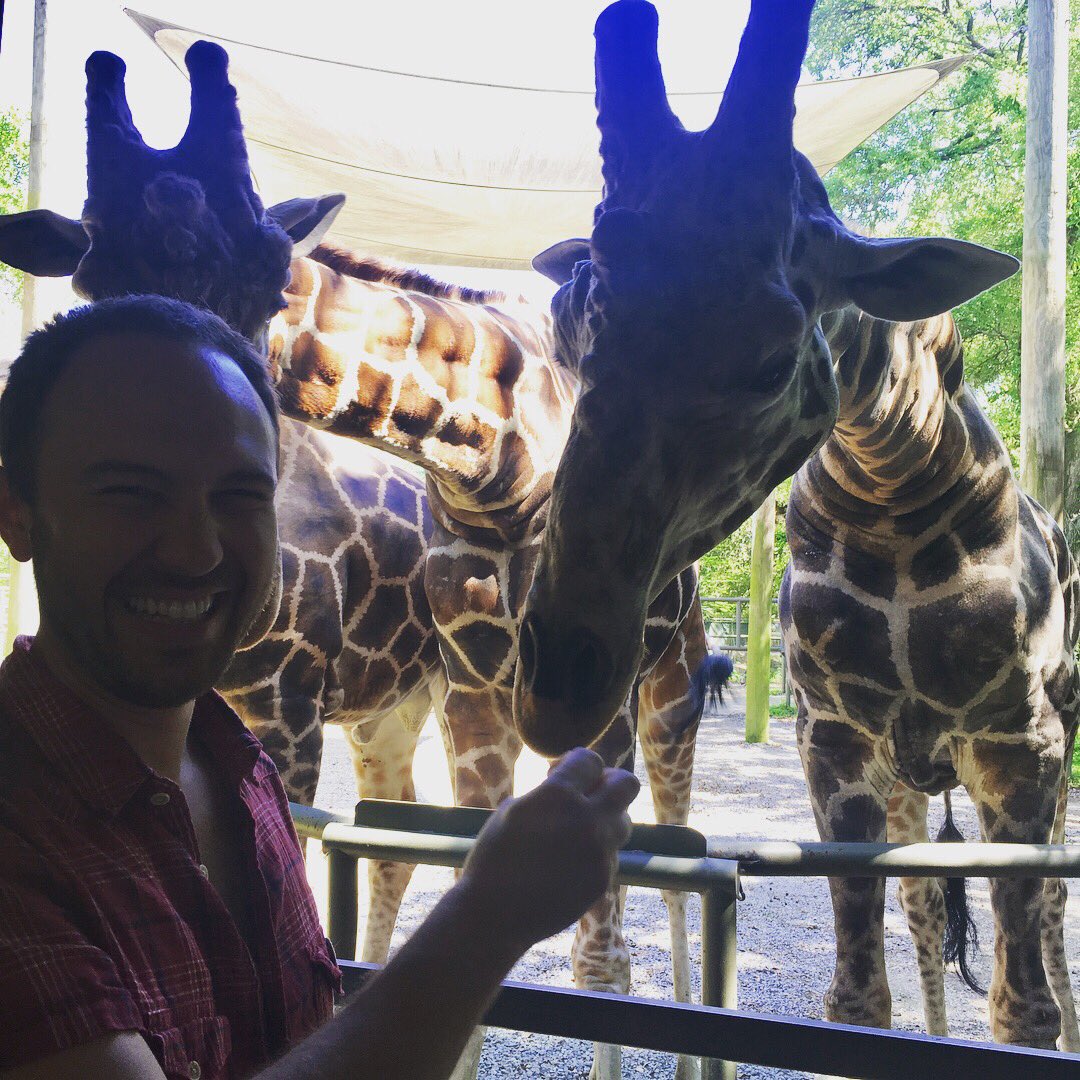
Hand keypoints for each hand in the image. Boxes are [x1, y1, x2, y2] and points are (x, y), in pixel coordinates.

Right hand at [460, 748, 638, 954]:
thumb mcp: (514, 809)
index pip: (591, 760)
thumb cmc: (494, 856)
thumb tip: (568, 780)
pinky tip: (569, 864)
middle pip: (626, 784)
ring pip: (623, 822)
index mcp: (558, 795)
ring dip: (606, 820)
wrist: (495, 914)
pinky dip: (595, 854)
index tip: (564, 773)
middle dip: (610, 782)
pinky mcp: (603, 879)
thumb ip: (548, 791)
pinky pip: (611, 855)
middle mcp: (587, 819)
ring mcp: (599, 852)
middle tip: (590, 793)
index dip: (578, 764)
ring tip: (578, 831)